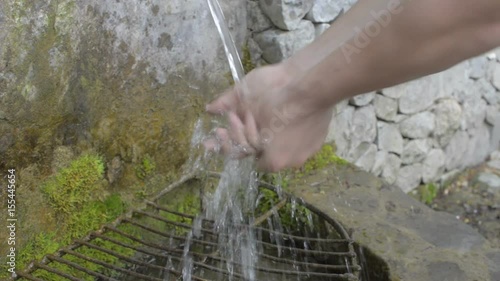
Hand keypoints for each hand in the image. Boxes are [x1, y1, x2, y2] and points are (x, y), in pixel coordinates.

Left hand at [205, 63, 332, 171]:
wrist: (314, 84)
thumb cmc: (276, 94)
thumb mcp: (246, 97)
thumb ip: (227, 104)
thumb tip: (209, 108)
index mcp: (272, 159)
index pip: (247, 155)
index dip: (235, 137)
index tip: (230, 121)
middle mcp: (292, 162)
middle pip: (266, 151)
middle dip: (253, 134)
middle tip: (248, 114)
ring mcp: (309, 151)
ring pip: (284, 146)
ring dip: (274, 133)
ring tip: (269, 113)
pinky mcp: (320, 139)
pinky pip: (300, 138)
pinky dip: (292, 128)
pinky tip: (288, 113)